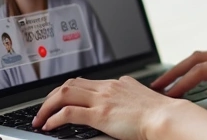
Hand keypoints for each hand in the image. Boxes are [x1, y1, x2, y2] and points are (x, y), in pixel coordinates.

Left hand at [32, 75, 173, 139]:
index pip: (84, 81)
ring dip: (47, 106)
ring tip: (40, 119)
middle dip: (51, 97)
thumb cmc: (160, 114)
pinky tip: (48, 126)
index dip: (67, 90)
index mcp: (117, 83)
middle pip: (70, 84)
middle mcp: (107, 87)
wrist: (167, 117)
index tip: (58, 100)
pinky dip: (54, 118)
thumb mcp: (143, 98)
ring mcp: (102, 99)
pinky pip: (69, 113)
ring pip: (64, 94)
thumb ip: (130, 96)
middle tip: (42, 109)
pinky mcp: (100, 114)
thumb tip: (127, 99)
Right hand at [150, 45, 206, 110]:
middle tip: (158, 85)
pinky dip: (199, 70)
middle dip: (177, 71)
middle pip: (200, 57)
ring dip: (186, 69)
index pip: (205, 69)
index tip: (169, 93)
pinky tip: (193, 79)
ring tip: (169, 83)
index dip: (184, 81)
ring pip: (206, 58)